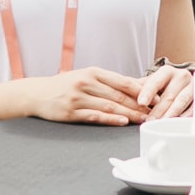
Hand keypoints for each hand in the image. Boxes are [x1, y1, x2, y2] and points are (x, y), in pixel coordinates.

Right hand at [26, 65, 149, 125]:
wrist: (38, 93)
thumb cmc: (66, 85)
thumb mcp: (86, 76)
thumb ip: (109, 82)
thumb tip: (136, 86)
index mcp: (93, 72)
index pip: (123, 81)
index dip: (141, 90)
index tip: (156, 98)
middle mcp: (86, 82)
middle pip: (119, 95)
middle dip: (139, 105)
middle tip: (154, 112)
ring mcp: (78, 97)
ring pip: (109, 105)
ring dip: (128, 113)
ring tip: (143, 120)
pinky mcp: (71, 112)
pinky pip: (94, 115)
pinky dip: (110, 119)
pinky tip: (121, 121)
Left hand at [130, 62, 194, 119]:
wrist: (187, 84)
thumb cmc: (165, 86)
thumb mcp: (151, 84)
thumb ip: (138, 88)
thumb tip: (120, 93)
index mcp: (167, 71)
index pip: (156, 81)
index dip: (148, 92)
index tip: (141, 102)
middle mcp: (182, 76)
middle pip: (169, 95)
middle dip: (158, 110)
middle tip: (149, 121)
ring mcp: (194, 86)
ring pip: (182, 101)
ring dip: (171, 114)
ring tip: (162, 124)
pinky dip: (186, 116)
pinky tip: (177, 123)